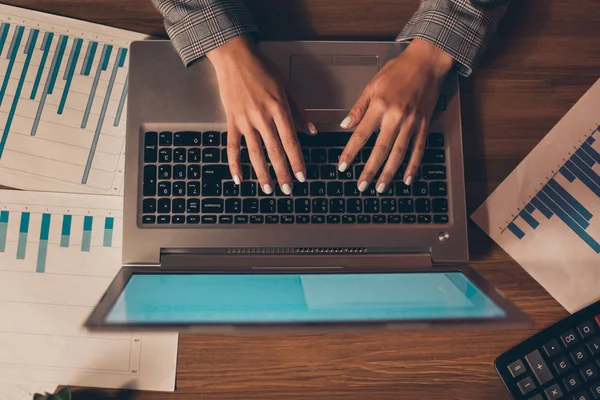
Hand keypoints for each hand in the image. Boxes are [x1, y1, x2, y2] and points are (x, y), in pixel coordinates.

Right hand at [208, 36, 315, 193]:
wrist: (235, 56)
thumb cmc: (263, 69)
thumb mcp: (287, 87)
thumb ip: (299, 111)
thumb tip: (312, 131)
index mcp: (279, 109)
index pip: (291, 141)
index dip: (297, 161)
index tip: (302, 176)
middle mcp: (262, 117)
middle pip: (274, 151)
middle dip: (283, 173)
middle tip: (288, 189)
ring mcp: (245, 120)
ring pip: (254, 153)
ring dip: (262, 174)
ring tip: (267, 189)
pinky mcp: (231, 120)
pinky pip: (232, 146)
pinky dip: (234, 164)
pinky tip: (238, 179)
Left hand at [338, 39, 453, 192]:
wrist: (427, 63)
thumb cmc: (399, 71)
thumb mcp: (372, 85)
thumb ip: (358, 108)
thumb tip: (345, 125)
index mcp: (380, 106)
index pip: (361, 135)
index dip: (350, 153)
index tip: (342, 166)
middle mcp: (396, 117)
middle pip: (380, 150)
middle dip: (370, 171)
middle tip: (361, 186)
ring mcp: (412, 123)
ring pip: (399, 153)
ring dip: (389, 173)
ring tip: (381, 187)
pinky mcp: (424, 125)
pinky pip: (419, 149)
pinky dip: (413, 166)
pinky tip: (407, 179)